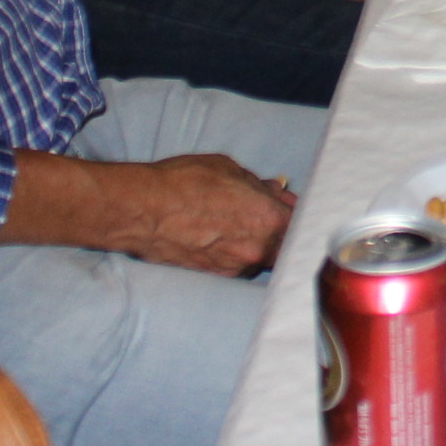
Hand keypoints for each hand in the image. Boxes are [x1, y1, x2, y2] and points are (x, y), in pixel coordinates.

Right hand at [107, 152, 296, 275]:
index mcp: (270, 219)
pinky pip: (239, 262)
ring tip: (238, 222)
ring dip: (261, 242)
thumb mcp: (229, 170)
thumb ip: (261, 186)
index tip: (300, 210)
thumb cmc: (184, 183)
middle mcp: (258, 249)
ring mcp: (237, 266)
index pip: (305, 224)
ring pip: (264, 256)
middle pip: (289, 246)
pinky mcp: (216, 275)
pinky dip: (238, 250)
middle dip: (287, 233)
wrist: (140, 211)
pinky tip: (221, 234)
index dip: (304, 216)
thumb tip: (277, 191)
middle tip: (275, 218)